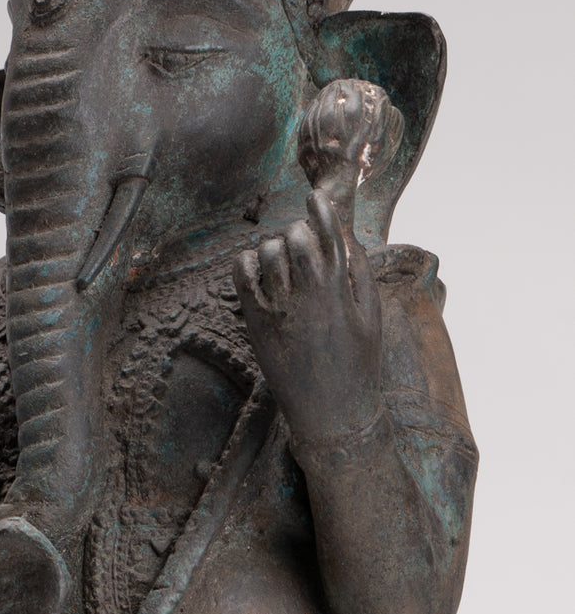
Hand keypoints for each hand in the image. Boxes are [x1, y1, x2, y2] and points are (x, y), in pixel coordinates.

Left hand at [234, 189, 382, 445]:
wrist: (333, 415)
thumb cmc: (358, 367)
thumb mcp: (371, 320)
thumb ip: (361, 277)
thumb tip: (348, 241)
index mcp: (341, 291)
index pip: (329, 235)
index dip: (321, 210)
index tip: (313, 198)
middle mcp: (309, 297)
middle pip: (294, 239)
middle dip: (295, 232)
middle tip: (296, 240)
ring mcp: (280, 311)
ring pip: (267, 254)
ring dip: (271, 247)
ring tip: (277, 258)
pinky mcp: (257, 326)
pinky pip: (242, 279)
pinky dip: (246, 264)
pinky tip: (254, 267)